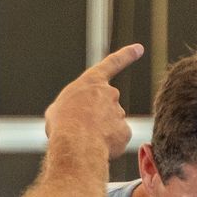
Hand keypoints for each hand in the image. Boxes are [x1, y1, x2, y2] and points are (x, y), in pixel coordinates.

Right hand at [43, 43, 143, 161]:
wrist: (75, 143)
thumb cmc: (62, 124)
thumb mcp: (57, 109)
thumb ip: (72, 107)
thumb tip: (78, 118)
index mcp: (91, 83)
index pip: (112, 64)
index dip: (126, 55)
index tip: (139, 49)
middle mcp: (110, 94)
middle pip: (106, 106)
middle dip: (96, 118)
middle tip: (80, 130)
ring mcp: (119, 113)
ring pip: (110, 125)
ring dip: (100, 132)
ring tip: (84, 140)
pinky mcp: (125, 132)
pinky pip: (117, 140)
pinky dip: (108, 145)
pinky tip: (96, 148)